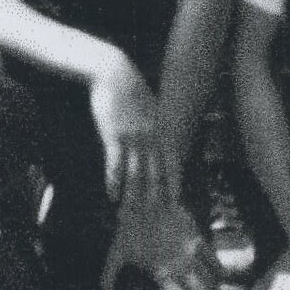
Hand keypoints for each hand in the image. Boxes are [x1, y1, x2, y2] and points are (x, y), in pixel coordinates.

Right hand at [88, 56, 169, 207]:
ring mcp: (133, 137)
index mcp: (160, 129)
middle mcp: (151, 136)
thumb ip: (154, 126)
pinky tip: (112, 195)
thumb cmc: (130, 91)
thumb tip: (157, 140)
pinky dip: (114, 182)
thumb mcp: (150, 108)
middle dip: (156, 195)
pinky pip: (116, 164)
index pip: (172, 161)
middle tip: (156, 216)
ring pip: (136, 173)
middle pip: (156, 172)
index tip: (177, 200)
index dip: (175, 181)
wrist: (114, 73)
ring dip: (133, 195)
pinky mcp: (114, 136)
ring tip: (131, 214)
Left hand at [103, 190, 217, 289]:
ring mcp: (191, 250)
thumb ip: (109, 283)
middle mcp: (180, 265)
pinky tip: (220, 277)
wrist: (143, 199)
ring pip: (211, 277)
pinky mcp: (197, 236)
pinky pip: (212, 257)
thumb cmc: (126, 231)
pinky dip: (217, 269)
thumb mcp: (115, 257)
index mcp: (162, 274)